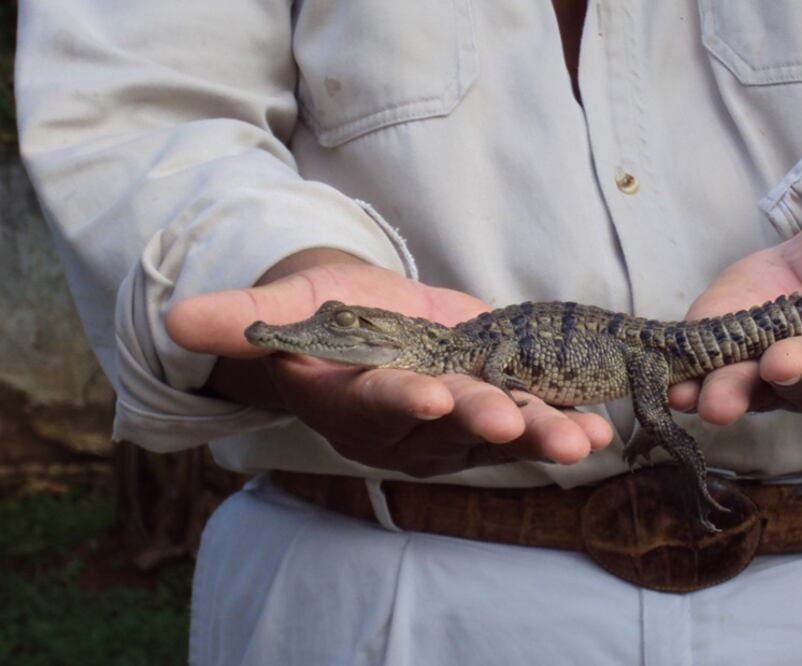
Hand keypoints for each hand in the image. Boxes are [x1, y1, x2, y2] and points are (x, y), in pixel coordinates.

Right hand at [166, 250, 612, 475]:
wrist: (367, 323)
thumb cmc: (318, 316)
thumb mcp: (279, 311)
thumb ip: (239, 321)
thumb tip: (171, 319)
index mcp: (353, 401)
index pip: (374, 403)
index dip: (399, 400)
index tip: (428, 394)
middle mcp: (407, 422)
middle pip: (446, 428)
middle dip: (479, 425)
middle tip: (510, 423)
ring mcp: (455, 419)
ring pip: (498, 432)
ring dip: (540, 435)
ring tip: (581, 439)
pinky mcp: (494, 400)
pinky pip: (532, 417)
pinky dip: (565, 421)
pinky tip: (602, 425)